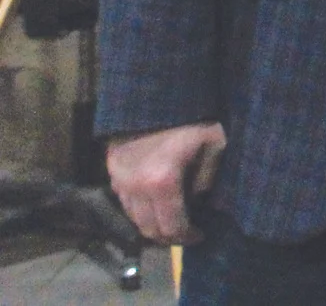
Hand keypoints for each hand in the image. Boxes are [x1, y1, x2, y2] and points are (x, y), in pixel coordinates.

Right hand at [107, 121, 226, 243]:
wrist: (158, 90)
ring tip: (171, 218)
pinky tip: (155, 200)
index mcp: (162, 182)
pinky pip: (124, 198)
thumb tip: (201, 201)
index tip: (200, 235)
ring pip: (132, 216)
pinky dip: (138, 207)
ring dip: (151, 223)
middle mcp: (135, 187)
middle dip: (169, 236)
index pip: (172, 226)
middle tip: (186, 233)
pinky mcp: (111, 168)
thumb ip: (208, 178)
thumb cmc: (193, 115)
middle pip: (148, 228)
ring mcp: (119, 178)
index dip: (187, 236)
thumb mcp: (214, 144)